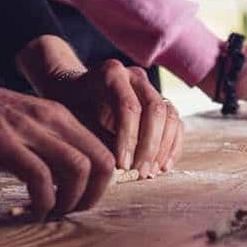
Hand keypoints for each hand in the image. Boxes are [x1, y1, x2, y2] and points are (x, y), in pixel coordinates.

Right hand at [0, 64, 115, 219]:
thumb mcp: (20, 128)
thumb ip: (43, 149)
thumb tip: (60, 184)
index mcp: (59, 116)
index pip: (104, 152)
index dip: (103, 184)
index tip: (82, 202)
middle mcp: (51, 118)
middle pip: (103, 161)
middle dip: (94, 196)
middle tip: (72, 213)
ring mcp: (28, 128)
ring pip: (79, 168)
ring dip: (71, 201)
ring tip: (52, 214)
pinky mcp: (2, 140)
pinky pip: (39, 177)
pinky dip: (42, 202)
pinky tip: (30, 211)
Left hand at [16, 36, 182, 177]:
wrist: (74, 90)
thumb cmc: (70, 106)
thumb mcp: (73, 117)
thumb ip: (92, 136)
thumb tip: (111, 169)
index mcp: (111, 73)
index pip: (128, 107)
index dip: (128, 139)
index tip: (122, 166)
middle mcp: (135, 76)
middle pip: (154, 109)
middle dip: (149, 146)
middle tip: (140, 173)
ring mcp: (150, 87)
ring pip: (169, 115)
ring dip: (163, 148)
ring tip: (150, 173)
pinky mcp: (160, 101)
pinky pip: (175, 122)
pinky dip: (172, 145)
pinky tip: (162, 167)